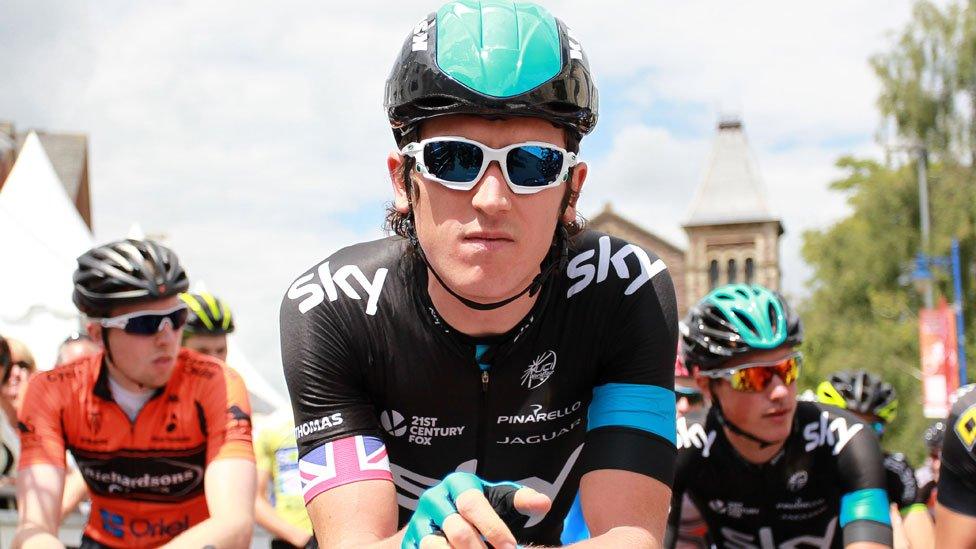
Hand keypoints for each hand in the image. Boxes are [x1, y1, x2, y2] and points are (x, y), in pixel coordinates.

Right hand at [402, 472, 550, 548]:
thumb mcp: (499, 501)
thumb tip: (544, 504)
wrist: (442, 519)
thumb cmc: (479, 510)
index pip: (473, 504)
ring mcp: (418, 522)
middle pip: (457, 531)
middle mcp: (433, 498)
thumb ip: (520, 500)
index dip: (494, 528)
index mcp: (457, 483)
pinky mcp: (409, 542)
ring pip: (435, 546)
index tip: (510, 548)